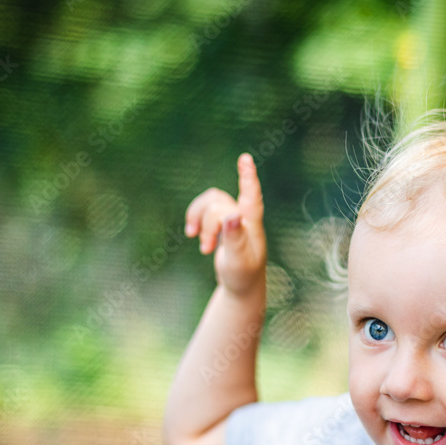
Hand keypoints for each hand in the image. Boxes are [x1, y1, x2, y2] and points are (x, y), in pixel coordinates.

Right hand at [184, 153, 266, 295]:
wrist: (242, 286)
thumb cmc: (243, 275)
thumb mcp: (238, 260)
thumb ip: (235, 238)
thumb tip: (232, 216)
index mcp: (253, 224)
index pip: (252, 196)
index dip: (248, 177)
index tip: (245, 158)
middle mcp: (244, 216)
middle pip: (219, 204)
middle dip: (207, 225)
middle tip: (205, 250)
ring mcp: (233, 218)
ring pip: (210, 202)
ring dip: (200, 219)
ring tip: (198, 242)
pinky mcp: (222, 222)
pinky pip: (205, 209)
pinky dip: (195, 218)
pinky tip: (193, 234)